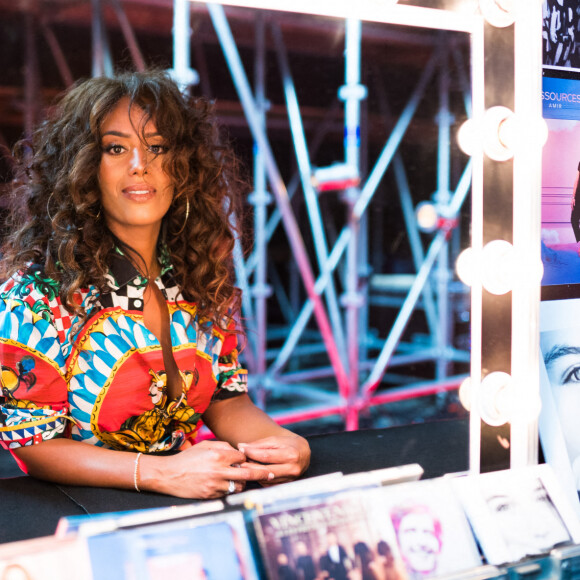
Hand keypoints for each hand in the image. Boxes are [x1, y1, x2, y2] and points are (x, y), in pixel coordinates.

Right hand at [141, 440, 273, 498]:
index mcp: (218, 455)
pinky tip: (227, 485)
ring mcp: (214, 485)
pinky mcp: (210, 496)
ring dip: (242, 483)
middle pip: (247, 473)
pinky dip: (230, 489)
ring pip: (239, 486)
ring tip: (241, 479)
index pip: (242, 456)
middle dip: (261, 473)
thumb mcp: (205, 446)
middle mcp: (218, 470)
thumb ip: (223, 446)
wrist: (168, 475)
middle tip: (271, 474)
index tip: (247, 458)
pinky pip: (227, 493)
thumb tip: (238, 450)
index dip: (246, 457)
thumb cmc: (187, 458)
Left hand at [238, 435, 309, 485]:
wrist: (304, 453)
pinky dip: (260, 478)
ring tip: (245, 466)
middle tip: (239, 462)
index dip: (252, 452)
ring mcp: (290, 479)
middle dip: (250, 466)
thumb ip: (259, 444)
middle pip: (265, 470)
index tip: (241, 449)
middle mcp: (292, 469)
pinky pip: (269, 484)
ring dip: (254, 473)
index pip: (266, 456)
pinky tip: (254, 472)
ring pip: (266, 479)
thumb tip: (241, 446)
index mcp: (291, 455)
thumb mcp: (276, 440)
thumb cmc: (288, 444)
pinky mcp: (286, 485)